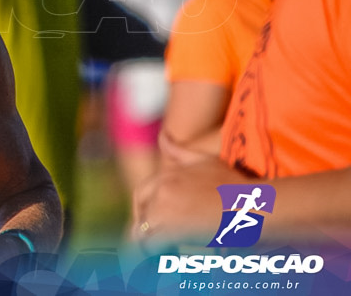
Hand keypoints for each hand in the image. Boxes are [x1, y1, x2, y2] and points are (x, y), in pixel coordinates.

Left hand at [133, 136, 249, 248]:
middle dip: (145, 227)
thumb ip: (180, 151)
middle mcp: (161, 188)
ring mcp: (164, 206)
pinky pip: (150, 244)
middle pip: (139, 212)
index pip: (140, 194)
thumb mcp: (207, 161)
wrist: (253, 204)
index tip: (152, 225)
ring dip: (149, 242)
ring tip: (165, 252)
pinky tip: (170, 255)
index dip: (144, 211)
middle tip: (159, 242)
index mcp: (167, 174)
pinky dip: (155, 252)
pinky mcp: (170, 227)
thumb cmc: (236, 186)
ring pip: (141, 230)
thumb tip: (163, 136)